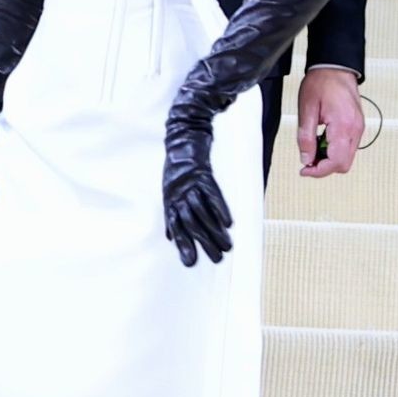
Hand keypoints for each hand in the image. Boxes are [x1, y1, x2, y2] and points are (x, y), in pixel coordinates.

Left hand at [163, 117, 232, 266]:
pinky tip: (229, 223)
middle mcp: (178, 193)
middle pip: (190, 222)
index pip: (175, 225)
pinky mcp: (203, 173)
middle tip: (215, 259)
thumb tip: (169, 236)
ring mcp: (190, 184)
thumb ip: (171, 212)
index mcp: (169, 198)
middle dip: (202, 242)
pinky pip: (212, 194)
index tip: (190, 262)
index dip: (182, 243)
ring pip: (202, 212)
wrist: (184, 134)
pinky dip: (220, 209)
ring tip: (226, 246)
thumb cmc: (178, 165)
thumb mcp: (168, 188)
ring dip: (214, 231)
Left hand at [296, 67, 364, 175]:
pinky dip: (334, 149)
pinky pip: (348, 146)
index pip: (336, 162)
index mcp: (343, 126)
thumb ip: (306, 137)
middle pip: (344, 164)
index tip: (304, 169)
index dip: (319, 171)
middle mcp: (355, 129)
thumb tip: (306, 158)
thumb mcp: (306, 110)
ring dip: (329, 158)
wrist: (335, 67)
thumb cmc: (321, 83)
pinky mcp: (357, 125)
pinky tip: (321, 140)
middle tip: (307, 160)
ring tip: (313, 146)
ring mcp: (358, 128)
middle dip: (324, 167)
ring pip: (347, 157)